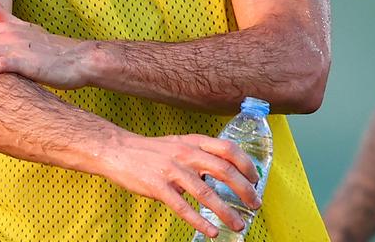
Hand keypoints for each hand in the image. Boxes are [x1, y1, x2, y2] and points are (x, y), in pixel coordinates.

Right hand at [100, 131, 261, 234]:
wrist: (119, 151)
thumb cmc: (153, 151)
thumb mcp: (180, 144)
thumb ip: (201, 154)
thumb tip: (224, 171)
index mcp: (194, 142)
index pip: (229, 149)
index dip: (246, 164)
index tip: (256, 179)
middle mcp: (187, 154)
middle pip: (224, 171)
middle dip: (244, 190)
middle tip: (255, 204)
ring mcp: (173, 171)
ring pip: (206, 193)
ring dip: (226, 211)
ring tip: (238, 225)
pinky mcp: (158, 187)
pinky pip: (183, 208)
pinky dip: (200, 221)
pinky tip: (211, 231)